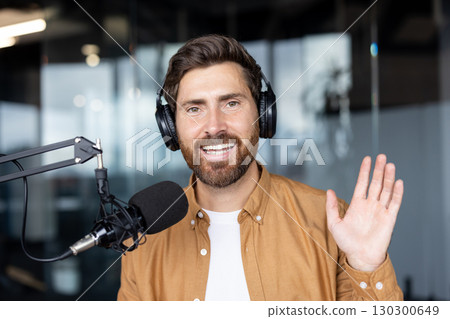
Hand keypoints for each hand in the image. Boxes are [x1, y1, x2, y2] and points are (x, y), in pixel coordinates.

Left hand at [326, 154, 403, 271]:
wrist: (360, 257)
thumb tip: (329, 190)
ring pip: (386, 190)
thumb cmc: (347, 242)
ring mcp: (380, 211)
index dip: (364, 171)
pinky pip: (395, 203)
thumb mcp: (334, 223)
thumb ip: (331, 207)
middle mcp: (370, 205)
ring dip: (389, 177)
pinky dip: (397, 193)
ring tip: (389, 165)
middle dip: (378, 170)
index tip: (367, 159)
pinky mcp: (389, 219)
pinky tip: (398, 182)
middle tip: (381, 156)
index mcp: (357, 204)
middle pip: (376, 183)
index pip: (362, 183)